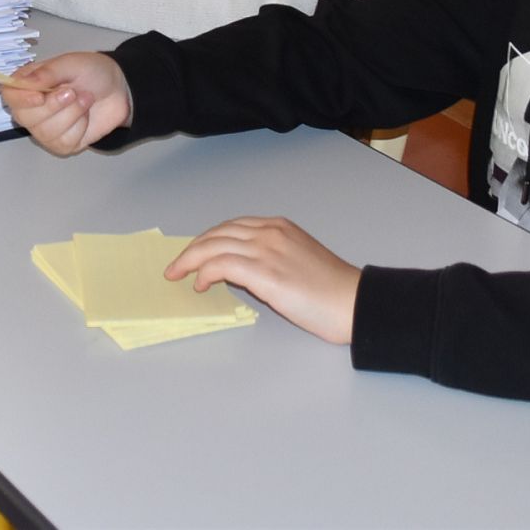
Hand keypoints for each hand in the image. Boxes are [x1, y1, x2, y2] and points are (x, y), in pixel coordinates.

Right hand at [0, 51, 132, 154]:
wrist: (119, 89)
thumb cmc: (91, 71)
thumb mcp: (70, 63)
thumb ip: (47, 72)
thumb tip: (23, 82)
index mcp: (28, 84)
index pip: (8, 95)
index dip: (21, 98)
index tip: (40, 96)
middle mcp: (31, 107)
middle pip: (25, 117)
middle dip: (53, 106)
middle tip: (73, 92)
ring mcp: (45, 128)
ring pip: (46, 132)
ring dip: (71, 114)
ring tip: (85, 99)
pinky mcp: (62, 143)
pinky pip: (64, 142)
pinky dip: (80, 127)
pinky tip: (86, 116)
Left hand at [165, 217, 360, 344]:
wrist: (353, 302)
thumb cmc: (331, 290)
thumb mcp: (297, 260)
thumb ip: (270, 257)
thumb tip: (239, 271)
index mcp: (278, 227)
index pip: (231, 226)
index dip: (208, 239)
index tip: (195, 253)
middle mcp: (269, 232)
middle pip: (217, 233)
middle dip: (192, 249)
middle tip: (176, 266)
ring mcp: (265, 250)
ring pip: (213, 246)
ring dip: (190, 260)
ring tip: (179, 275)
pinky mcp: (263, 273)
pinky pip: (221, 266)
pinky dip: (205, 273)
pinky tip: (201, 284)